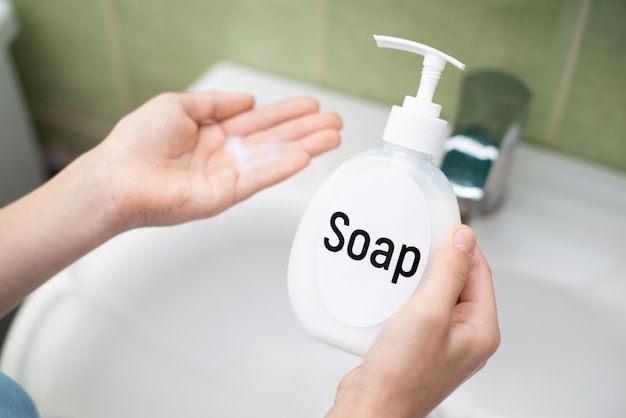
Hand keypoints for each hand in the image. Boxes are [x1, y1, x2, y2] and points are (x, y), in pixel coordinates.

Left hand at [0, 91, 339, 314]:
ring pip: (273, 158)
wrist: (118, 176)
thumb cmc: (137, 142)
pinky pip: (258, 179)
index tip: (312, 105)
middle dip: (306, 130)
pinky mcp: (224, 196)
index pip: (259, 122)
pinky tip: (305, 156)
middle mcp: (225, 156)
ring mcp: (227, 177)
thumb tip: (248, 99)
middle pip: (274, 140)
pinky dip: (281, 168)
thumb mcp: (179, 105)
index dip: (287, 113)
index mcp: (214, 134)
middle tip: (335, 123)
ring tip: (333, 137)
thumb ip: (216, 103)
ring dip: (304, 147)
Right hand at [327, 225, 499, 417]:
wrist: (371, 407)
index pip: (478, 272)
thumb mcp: (429, 313)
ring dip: (416, 277)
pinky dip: (402, 295)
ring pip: (433, 293)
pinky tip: (387, 291)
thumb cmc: (401, 376)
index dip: (460, 246)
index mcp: (479, 330)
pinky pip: (415, 308)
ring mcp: (440, 340)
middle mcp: (463, 335)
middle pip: (456, 281)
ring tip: (399, 267)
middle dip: (435, 261)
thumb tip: (464, 239)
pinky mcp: (416, 343)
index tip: (441, 226)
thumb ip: (449, 273)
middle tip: (416, 244)